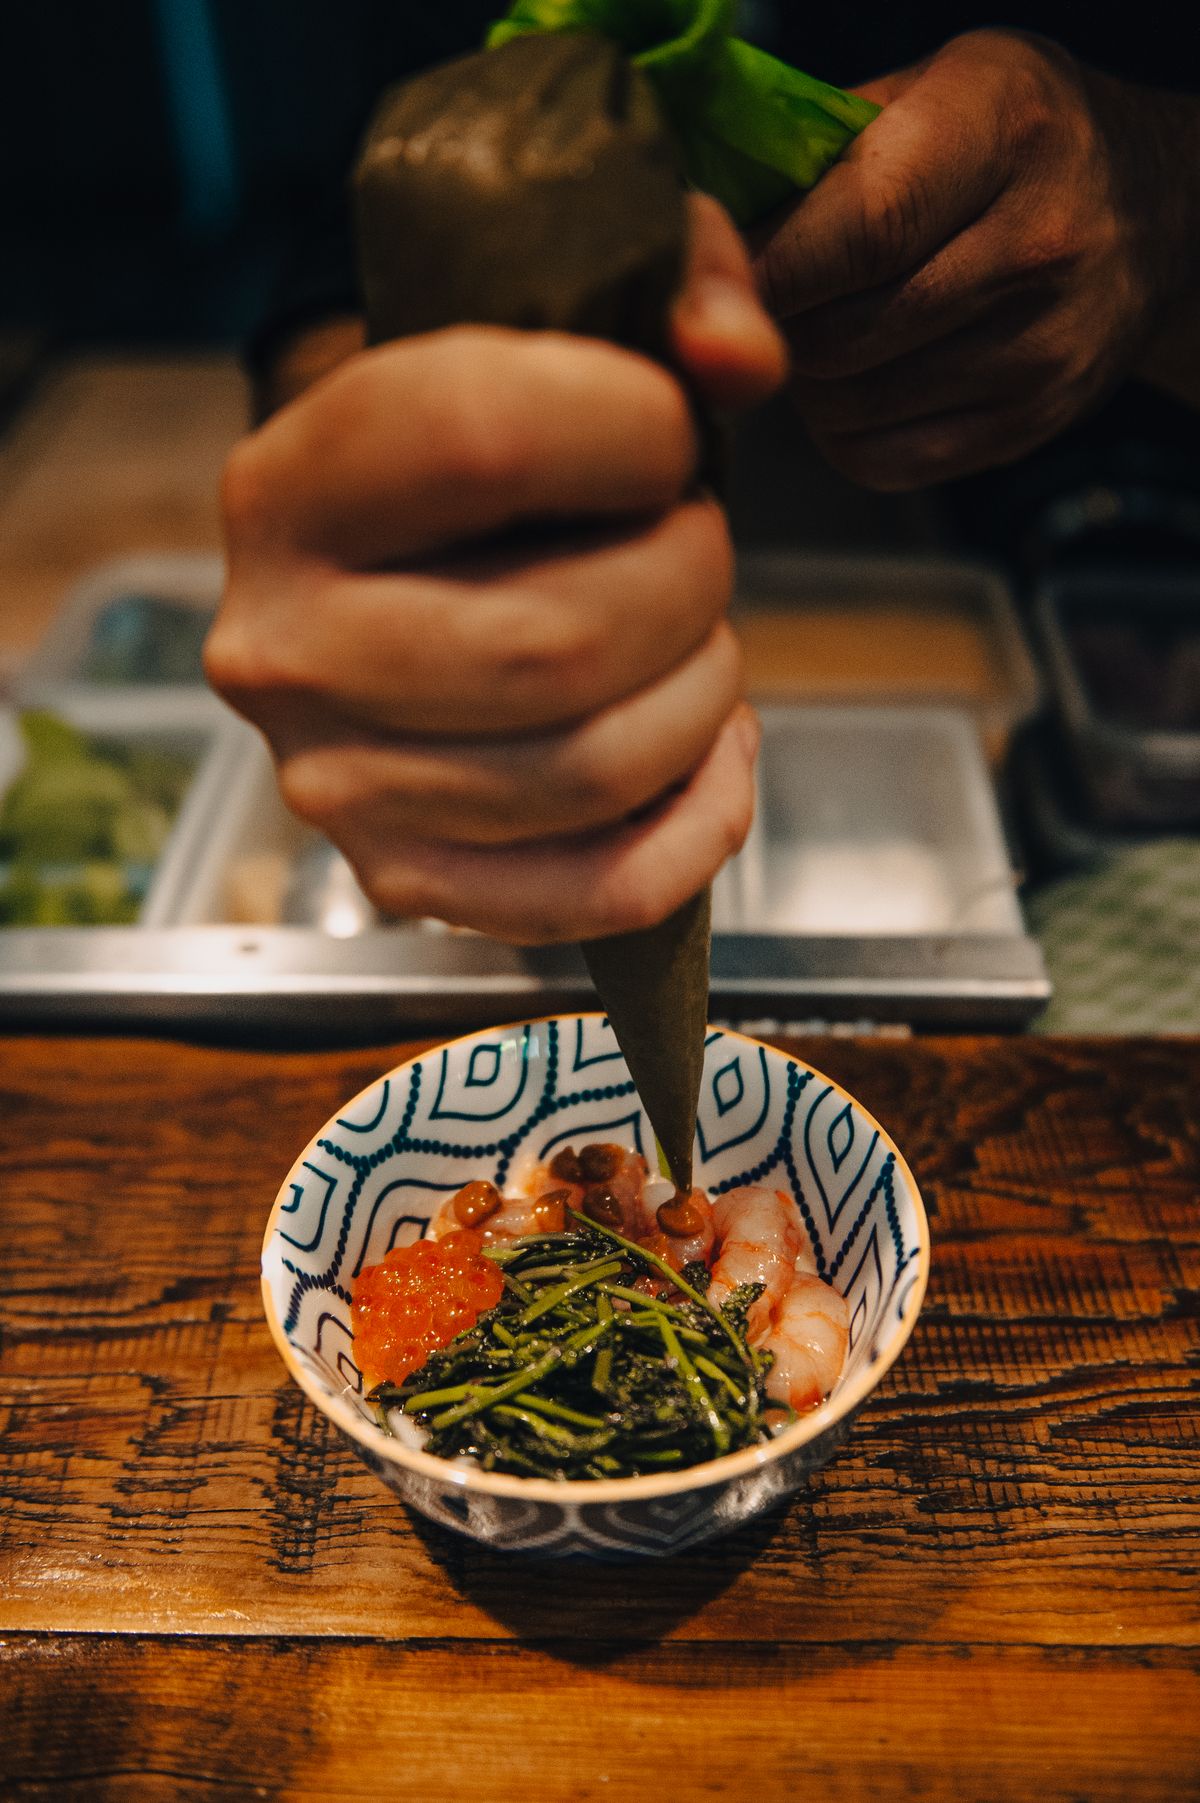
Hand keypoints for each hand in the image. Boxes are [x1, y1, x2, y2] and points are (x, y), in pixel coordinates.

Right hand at [206, 196, 785, 942]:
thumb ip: (671, 287)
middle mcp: (281, 652)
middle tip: (695, 546)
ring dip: (703, 697)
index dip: (636, 431)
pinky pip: (601, 893)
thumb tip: (738, 358)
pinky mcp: (407, 880)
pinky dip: (702, 826)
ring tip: (697, 640)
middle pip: (554, 646)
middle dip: (690, 585)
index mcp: (286, 487)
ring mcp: (335, 786)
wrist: (381, 571)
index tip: (668, 435)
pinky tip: (716, 750)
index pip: (479, 441)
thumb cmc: (481, 447)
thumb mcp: (554, 325)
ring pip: (594, 770)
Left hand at [753, 30, 1199, 488]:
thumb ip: (817, 154)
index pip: (861, 230)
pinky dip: (839, 431)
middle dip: (772, 329)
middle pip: (839, 332)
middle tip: (762, 303)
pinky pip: (877, 458)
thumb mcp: (928, 92)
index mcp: (1000, 133)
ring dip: (802, 381)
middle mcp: (1034, 245)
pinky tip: (854, 381)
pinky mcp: (1026, 425)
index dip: (764, 272)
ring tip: (819, 329)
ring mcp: (1038, 349)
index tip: (709, 282)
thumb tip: (700, 234)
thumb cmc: (1004, 140)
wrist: (1150, 213)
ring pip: (846, 405)